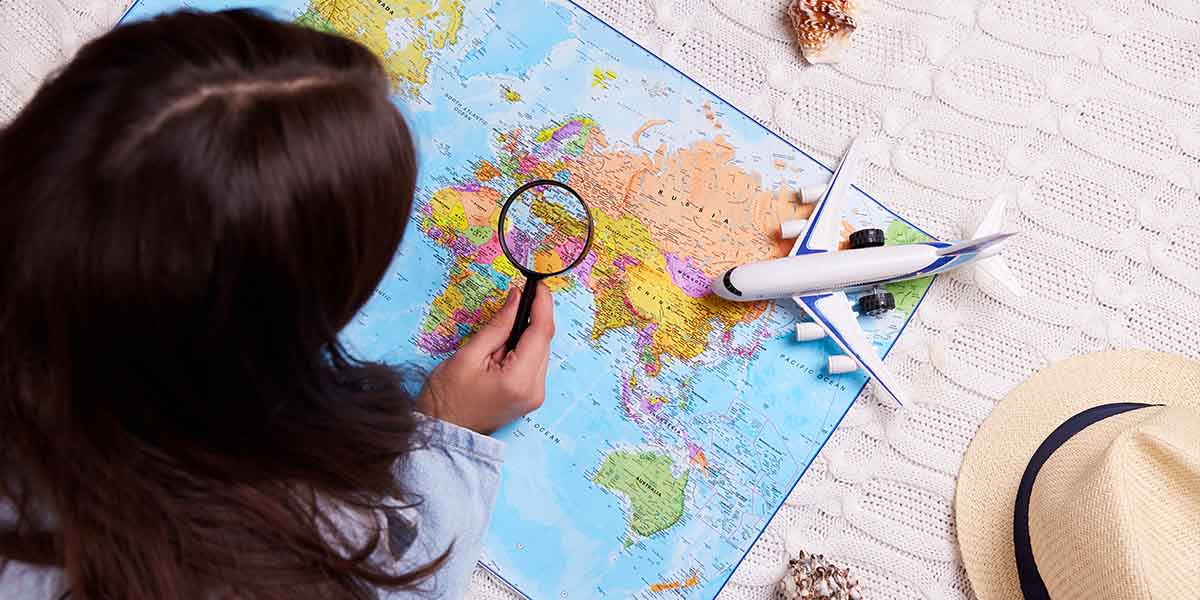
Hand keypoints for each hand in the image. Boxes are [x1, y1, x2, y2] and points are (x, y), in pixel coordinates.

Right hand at [417, 283, 554, 433]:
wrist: (443, 431)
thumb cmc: (447, 396)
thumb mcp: (469, 354)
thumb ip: (498, 325)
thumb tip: (516, 299)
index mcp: (519, 380)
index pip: (541, 332)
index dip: (542, 304)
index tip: (538, 284)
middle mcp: (534, 390)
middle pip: (543, 341)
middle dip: (531, 317)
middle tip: (514, 299)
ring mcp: (534, 396)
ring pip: (540, 351)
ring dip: (525, 334)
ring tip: (499, 331)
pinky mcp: (530, 397)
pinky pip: (534, 363)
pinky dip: (523, 349)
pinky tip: (503, 347)